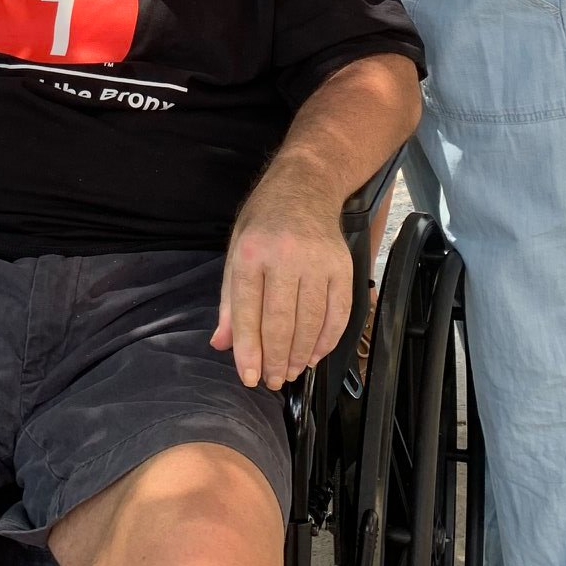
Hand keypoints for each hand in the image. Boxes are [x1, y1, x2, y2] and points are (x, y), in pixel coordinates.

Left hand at [212, 172, 353, 388]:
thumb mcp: (235, 249)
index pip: (246, 311)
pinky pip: (338, 314)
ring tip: (289, 372)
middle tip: (271, 380)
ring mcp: (318, 262)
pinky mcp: (343, 267)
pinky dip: (326, 340)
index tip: (248, 377)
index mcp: (251, 252)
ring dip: (299, 355)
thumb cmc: (265, 220)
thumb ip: (229, 299)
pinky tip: (314, 354)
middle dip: (274, 359)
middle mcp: (285, 257)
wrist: (306, 184)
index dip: (247, 350)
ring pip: (310, 323)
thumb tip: (222, 343)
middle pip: (280, 323)